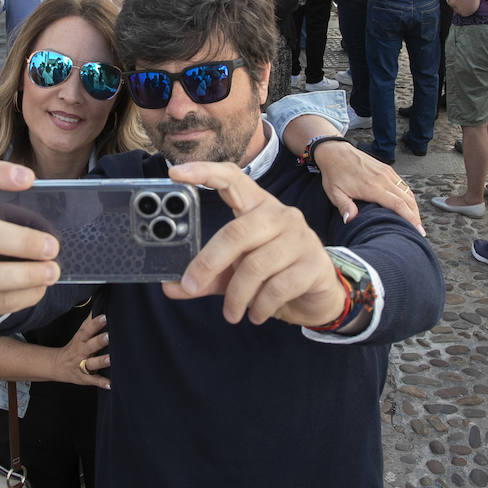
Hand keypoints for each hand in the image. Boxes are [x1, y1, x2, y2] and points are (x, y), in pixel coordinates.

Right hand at [51, 313, 110, 389]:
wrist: (58, 366)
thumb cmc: (74, 346)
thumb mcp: (80, 334)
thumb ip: (90, 322)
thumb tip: (100, 303)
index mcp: (80, 339)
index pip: (87, 330)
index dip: (95, 323)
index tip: (104, 316)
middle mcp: (80, 352)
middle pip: (89, 345)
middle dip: (98, 341)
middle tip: (109, 336)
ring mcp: (81, 365)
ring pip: (91, 363)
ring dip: (101, 361)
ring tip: (111, 359)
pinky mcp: (83, 378)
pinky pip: (92, 380)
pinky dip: (101, 383)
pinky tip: (110, 384)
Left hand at [164, 162, 343, 327]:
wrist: (317, 295)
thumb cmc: (271, 274)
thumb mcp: (233, 273)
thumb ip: (205, 276)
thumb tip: (170, 287)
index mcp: (257, 206)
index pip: (232, 178)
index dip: (203, 172)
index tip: (174, 173)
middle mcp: (280, 215)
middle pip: (236, 232)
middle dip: (209, 263)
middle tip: (191, 286)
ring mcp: (300, 238)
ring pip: (256, 265)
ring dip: (236, 296)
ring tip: (230, 314)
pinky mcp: (313, 264)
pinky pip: (277, 287)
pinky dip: (260, 306)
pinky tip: (255, 315)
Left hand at [313, 139, 423, 232]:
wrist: (336, 152)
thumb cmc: (334, 174)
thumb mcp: (334, 192)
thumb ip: (344, 206)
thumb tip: (349, 220)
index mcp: (372, 187)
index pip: (398, 205)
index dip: (410, 219)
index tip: (418, 230)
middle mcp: (383, 179)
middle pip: (407, 200)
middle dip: (416, 216)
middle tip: (420, 231)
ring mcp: (387, 173)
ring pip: (407, 192)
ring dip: (414, 207)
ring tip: (416, 221)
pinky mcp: (387, 169)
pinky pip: (402, 184)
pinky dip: (408, 196)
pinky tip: (408, 205)